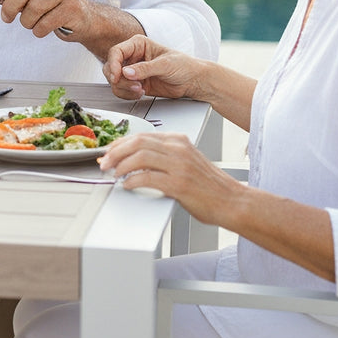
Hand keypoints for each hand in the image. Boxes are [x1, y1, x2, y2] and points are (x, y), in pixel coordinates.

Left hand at [0, 0, 86, 39]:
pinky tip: (41, 28)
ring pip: (34, 8)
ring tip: (29, 22)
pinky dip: (37, 30)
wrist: (83, 17)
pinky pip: (45, 23)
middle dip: (9, 6)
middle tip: (6, 17)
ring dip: (25, 21)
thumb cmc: (51, 3)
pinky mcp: (73, 9)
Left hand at [98, 132, 238, 223]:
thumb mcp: (187, 161)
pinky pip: (148, 178)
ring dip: (121, 165)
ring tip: (114, 174)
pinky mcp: (179, 184)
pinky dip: (132, 181)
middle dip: (115, 152)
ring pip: (140, 157)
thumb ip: (164, 156)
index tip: (109, 152)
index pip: (141, 136)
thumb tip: (133, 159)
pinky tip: (127, 185)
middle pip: (137, 143)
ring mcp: (180, 166)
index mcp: (179, 141)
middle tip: (104, 163)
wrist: (232, 201)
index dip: (120, 144)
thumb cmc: (209, 186)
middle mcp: (179, 149)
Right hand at [103, 34, 198, 100]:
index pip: (116, 52)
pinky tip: (140, 93)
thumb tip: (126, 72)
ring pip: (115, 81)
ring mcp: (133, 71)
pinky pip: (121, 90)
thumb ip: (145, 68)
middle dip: (118, 79)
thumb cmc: (183, 66)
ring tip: (139, 90)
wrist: (192, 81)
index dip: (114, 64)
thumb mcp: (165, 64)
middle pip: (111, 67)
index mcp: (138, 45)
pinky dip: (127, 94)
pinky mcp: (135, 84)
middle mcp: (133, 57)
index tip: (117, 76)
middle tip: (133, 85)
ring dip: (124, 88)